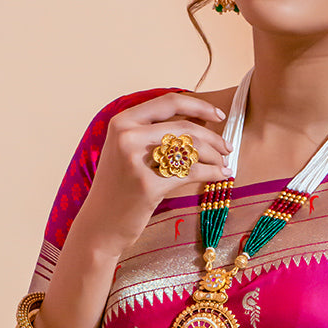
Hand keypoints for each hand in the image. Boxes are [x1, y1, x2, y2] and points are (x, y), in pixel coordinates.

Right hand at [75, 93, 233, 256]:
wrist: (100, 224)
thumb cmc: (120, 188)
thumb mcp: (127, 151)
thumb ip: (154, 133)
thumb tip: (200, 120)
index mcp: (122, 122)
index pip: (169, 102)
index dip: (199, 105)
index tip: (219, 115)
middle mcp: (127, 136)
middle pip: (184, 127)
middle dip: (213, 137)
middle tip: (227, 147)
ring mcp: (135, 160)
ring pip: (190, 149)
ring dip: (215, 156)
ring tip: (224, 164)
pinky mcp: (147, 185)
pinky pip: (191, 173)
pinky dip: (212, 173)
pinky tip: (221, 176)